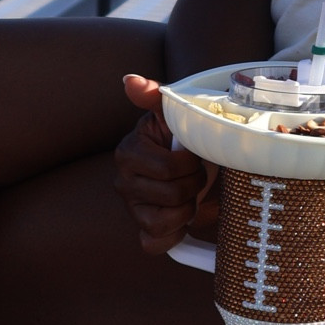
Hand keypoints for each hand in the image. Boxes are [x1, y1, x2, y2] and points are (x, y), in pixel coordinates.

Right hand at [111, 74, 216, 255]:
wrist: (200, 165)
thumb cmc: (186, 139)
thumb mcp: (176, 114)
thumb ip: (155, 95)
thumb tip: (130, 81)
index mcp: (129, 150)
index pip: (168, 169)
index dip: (191, 165)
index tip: (197, 155)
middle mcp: (124, 181)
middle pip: (170, 196)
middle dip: (193, 187)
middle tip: (199, 176)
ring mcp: (132, 208)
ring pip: (164, 221)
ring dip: (187, 210)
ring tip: (191, 195)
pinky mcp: (142, 230)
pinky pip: (154, 244)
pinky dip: (174, 235)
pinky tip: (183, 219)